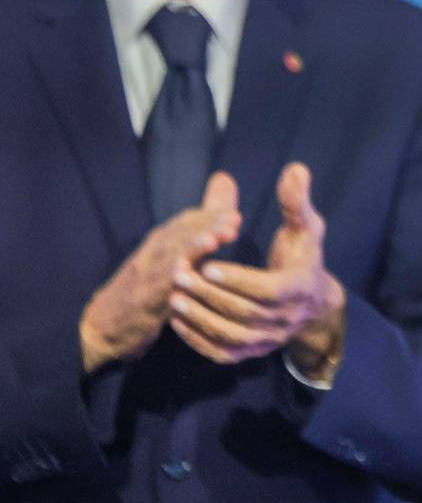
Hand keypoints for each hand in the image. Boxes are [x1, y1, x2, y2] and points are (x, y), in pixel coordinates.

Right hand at [79, 173, 241, 373]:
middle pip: (178, 235)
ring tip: (213, 240)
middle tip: (233, 222)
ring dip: (191, 248)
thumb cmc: (150, 283)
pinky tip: (185, 274)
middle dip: (206, 226)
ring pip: (167, 258)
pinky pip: (156, 290)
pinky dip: (170, 280)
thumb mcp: (178, 251)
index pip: (185, 222)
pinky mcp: (141, 302)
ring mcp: (144, 278)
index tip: (234, 214)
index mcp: (162, 242)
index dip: (210, 216)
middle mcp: (152, 254)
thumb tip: (225, 178)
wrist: (105, 324)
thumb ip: (204, 220)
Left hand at [168, 163, 345, 377]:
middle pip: (244, 313)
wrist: (311, 302)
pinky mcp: (252, 353)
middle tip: (179, 274)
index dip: (237, 279)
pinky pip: (223, 353)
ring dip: (200, 318)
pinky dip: (198, 339)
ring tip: (174, 296)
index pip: (268, 290)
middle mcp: (286, 319)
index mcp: (300, 287)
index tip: (208, 264)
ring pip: (231, 336)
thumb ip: (296, 201)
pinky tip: (177, 320)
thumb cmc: (302, 256)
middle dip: (209, 295)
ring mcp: (269, 339)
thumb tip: (295, 169)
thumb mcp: (306, 227)